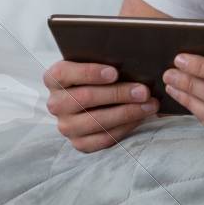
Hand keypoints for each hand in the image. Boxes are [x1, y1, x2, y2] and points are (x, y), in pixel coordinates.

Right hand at [43, 60, 159, 152]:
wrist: (94, 101)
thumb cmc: (99, 77)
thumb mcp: (96, 64)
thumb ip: (106, 61)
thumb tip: (131, 61)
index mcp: (54, 78)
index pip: (64, 73)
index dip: (89, 73)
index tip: (114, 73)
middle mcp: (55, 103)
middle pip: (85, 98)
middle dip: (118, 94)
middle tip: (143, 91)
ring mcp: (66, 126)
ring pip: (96, 121)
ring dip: (127, 113)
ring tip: (149, 105)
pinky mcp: (79, 143)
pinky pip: (104, 138)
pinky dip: (125, 127)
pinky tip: (141, 118)